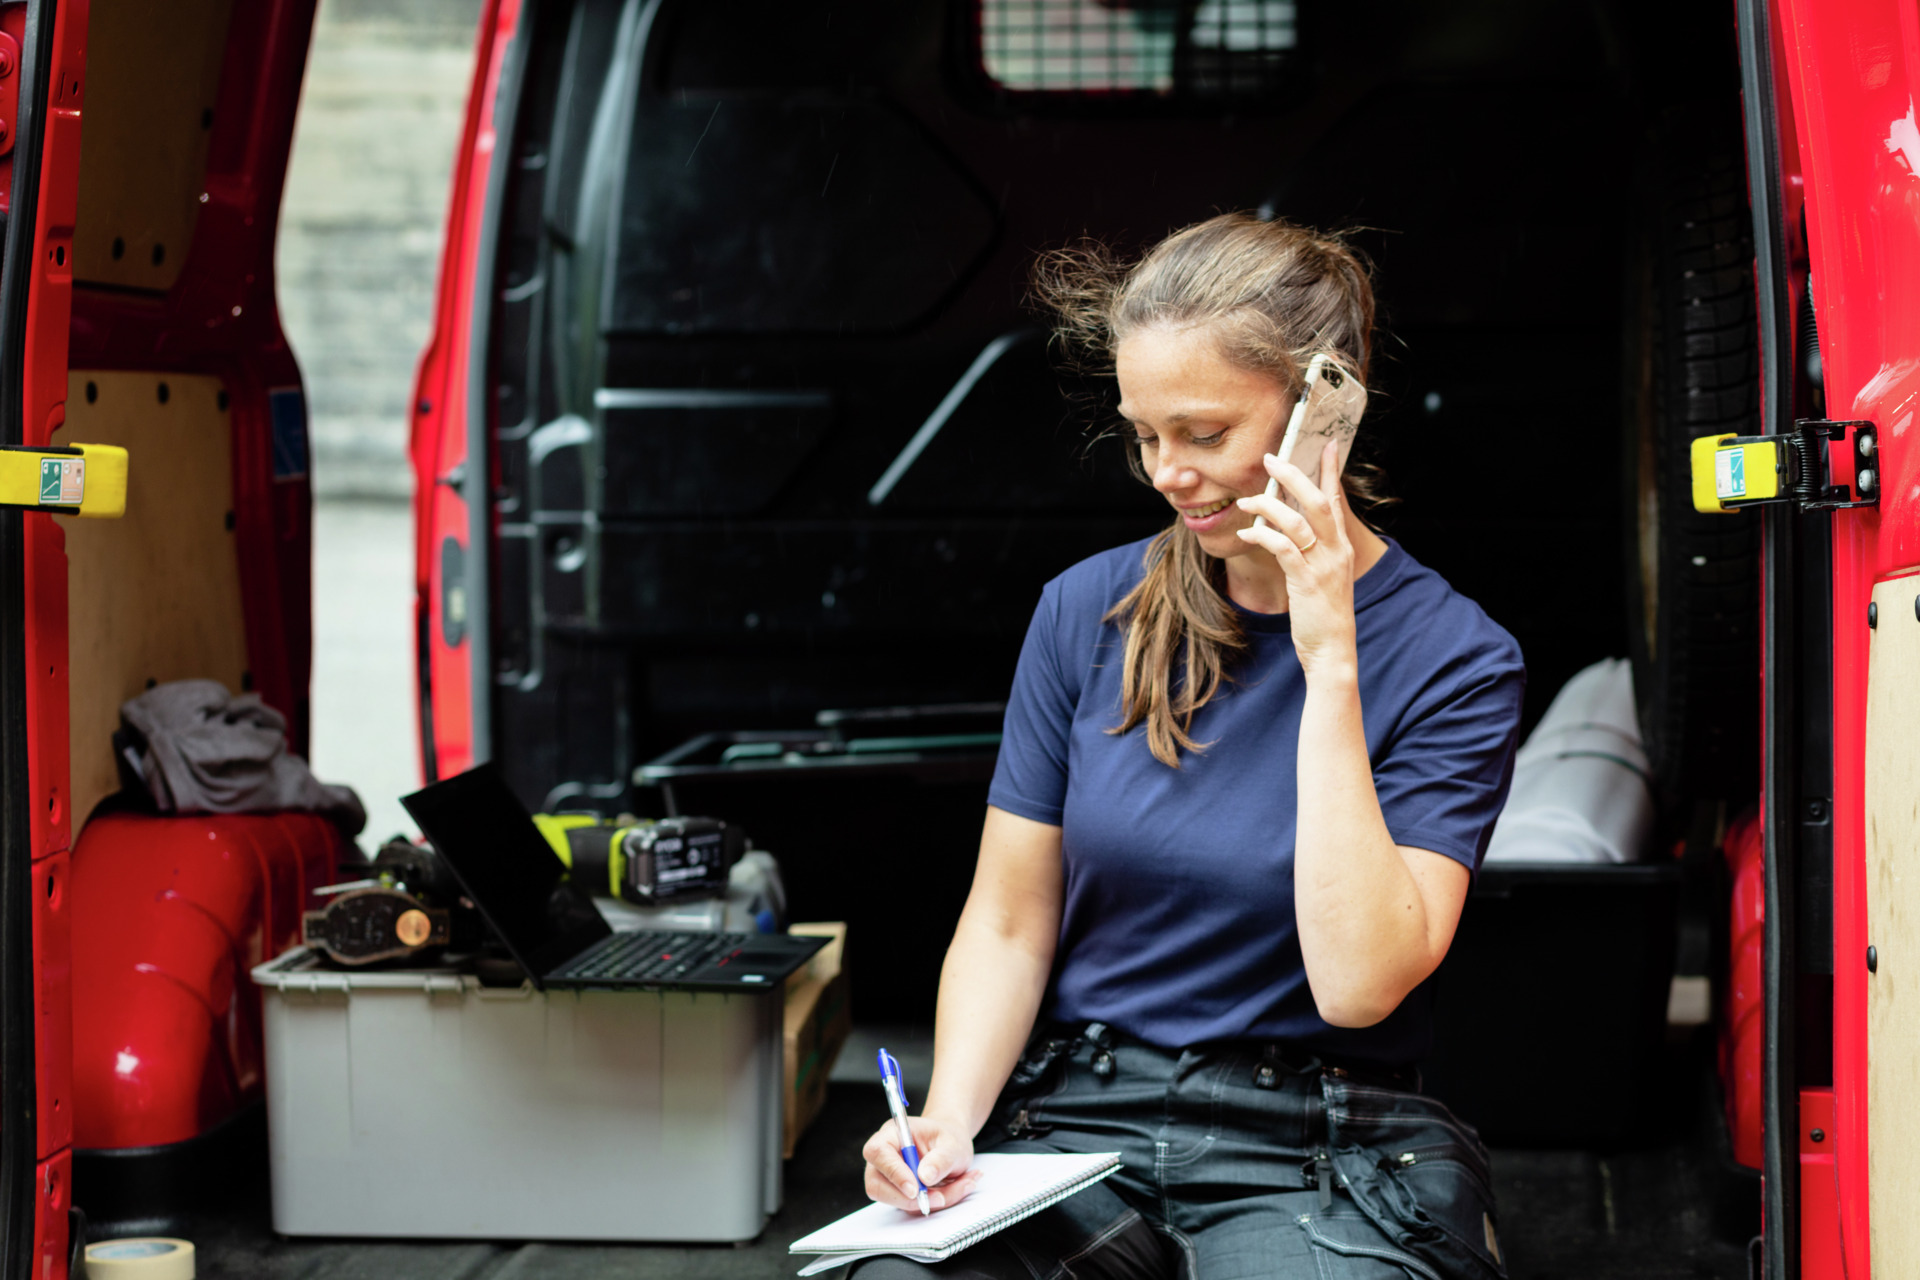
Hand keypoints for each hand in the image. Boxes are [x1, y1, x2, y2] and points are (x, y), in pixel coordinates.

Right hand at [862, 1115, 983, 1212]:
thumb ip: (941, 1159)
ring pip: (897, 1202)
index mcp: (892, 1134)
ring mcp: (888, 1179)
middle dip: (908, 1199)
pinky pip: (912, 1208)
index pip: (878, 1152)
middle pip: (877, 1185)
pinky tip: (955, 1187)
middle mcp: (883, 1158)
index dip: (893, 1173)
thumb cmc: (948, 1139)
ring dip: (929, 1201)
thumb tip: (925, 1178)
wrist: (952, 1147)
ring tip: (960, 1184)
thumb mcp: (952, 1144)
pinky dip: (935, 1204)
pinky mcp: (898, 1195)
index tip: (915, 1189)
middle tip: (940, 1197)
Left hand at [1234, 439, 1358, 678]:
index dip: (1331, 471)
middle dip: (1294, 476)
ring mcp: (1323, 565)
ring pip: (1298, 520)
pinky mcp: (1306, 581)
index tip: (1328, 444)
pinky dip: (1263, 534)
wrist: (1333, 650)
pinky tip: (1246, 532)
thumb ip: (1312, 550)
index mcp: (1341, 547)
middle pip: (1318, 500)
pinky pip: (1282, 548)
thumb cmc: (1322, 614)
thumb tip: (1288, 528)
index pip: (1337, 500)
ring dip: (1270, 504)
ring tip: (1247, 498)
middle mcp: (1336, 551)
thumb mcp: (1323, 576)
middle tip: (1272, 457)